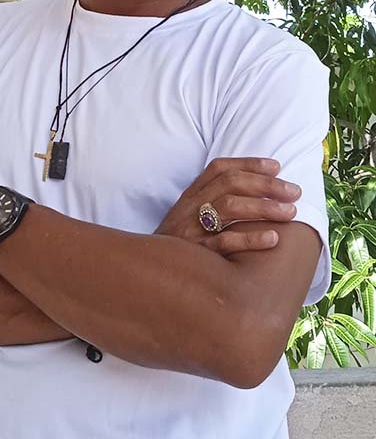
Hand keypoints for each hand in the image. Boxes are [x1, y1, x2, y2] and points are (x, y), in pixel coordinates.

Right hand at [155, 158, 300, 255]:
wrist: (147, 278)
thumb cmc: (176, 249)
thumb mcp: (186, 220)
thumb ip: (209, 204)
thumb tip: (252, 193)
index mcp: (189, 197)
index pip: (219, 169)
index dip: (248, 164)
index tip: (277, 166)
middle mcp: (189, 209)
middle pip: (229, 184)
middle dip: (265, 185)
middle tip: (294, 191)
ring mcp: (190, 230)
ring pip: (228, 207)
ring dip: (263, 207)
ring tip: (290, 212)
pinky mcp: (196, 255)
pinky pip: (224, 243)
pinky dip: (250, 239)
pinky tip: (272, 238)